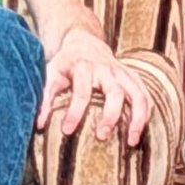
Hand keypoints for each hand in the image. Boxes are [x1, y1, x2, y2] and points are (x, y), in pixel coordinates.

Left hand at [36, 26, 151, 146]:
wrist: (84, 43)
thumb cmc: (65, 64)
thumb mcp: (50, 75)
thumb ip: (45, 97)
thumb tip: (38, 125)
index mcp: (83, 66)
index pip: (81, 90)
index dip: (74, 111)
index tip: (66, 130)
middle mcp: (106, 68)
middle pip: (115, 92)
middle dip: (110, 116)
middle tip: (101, 137)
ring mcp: (123, 72)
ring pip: (138, 93)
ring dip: (137, 118)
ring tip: (131, 141)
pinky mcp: (132, 77)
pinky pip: (146, 94)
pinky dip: (146, 112)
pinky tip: (141, 130)